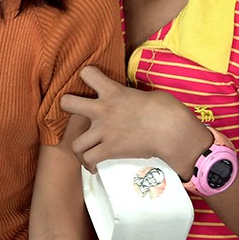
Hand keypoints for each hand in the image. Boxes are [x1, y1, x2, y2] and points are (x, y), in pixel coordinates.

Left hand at [61, 66, 206, 175]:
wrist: (171, 130)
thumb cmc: (165, 110)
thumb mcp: (146, 94)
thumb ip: (130, 95)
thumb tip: (132, 100)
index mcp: (113, 90)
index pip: (87, 73)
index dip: (86, 77)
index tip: (89, 85)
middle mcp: (102, 109)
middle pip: (67, 103)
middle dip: (67, 108)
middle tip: (75, 115)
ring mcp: (104, 131)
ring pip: (75, 143)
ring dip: (79, 148)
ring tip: (85, 150)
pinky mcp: (110, 149)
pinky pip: (89, 159)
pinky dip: (89, 164)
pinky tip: (94, 166)